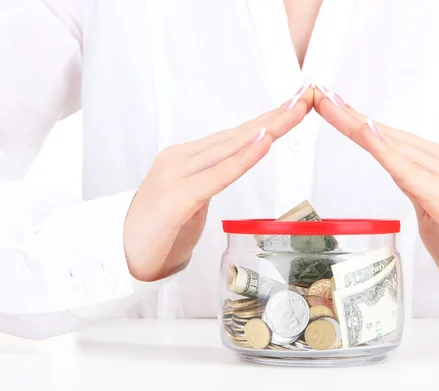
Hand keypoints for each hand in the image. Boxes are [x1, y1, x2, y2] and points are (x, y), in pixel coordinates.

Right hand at [124, 87, 312, 280]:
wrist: (120, 256)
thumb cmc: (160, 231)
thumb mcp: (193, 199)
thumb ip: (211, 178)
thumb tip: (235, 164)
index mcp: (187, 157)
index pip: (234, 136)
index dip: (266, 121)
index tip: (295, 108)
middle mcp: (181, 158)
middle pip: (237, 135)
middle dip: (275, 118)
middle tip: (305, 99)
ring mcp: (176, 175)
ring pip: (230, 147)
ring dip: (267, 129)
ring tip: (294, 112)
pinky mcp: (176, 197)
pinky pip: (218, 175)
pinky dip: (244, 157)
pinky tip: (263, 141)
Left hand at [313, 86, 438, 302]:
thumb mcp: (433, 211)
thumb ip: (417, 188)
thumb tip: (400, 176)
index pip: (390, 139)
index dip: (358, 122)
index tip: (330, 107)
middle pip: (387, 135)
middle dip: (349, 115)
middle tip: (317, 94)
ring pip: (393, 145)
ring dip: (357, 124)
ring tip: (328, 105)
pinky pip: (408, 171)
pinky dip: (384, 150)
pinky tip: (365, 132)